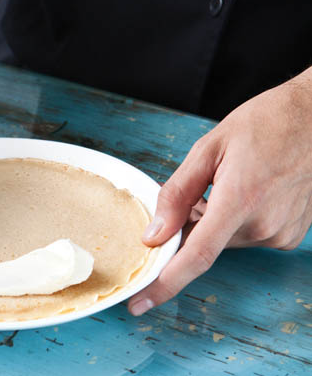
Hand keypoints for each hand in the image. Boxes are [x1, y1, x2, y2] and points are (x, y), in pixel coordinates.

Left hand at [128, 68, 311, 315]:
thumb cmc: (263, 124)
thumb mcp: (208, 149)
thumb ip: (177, 194)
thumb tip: (154, 236)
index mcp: (240, 200)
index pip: (196, 255)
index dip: (164, 283)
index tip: (139, 304)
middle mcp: (263, 224)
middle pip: (204, 245)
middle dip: (188, 227)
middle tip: (195, 192)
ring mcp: (280, 233)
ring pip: (224, 241)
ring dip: (211, 222)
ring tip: (225, 182)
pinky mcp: (289, 236)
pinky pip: (245, 237)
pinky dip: (233, 222)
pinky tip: (244, 192)